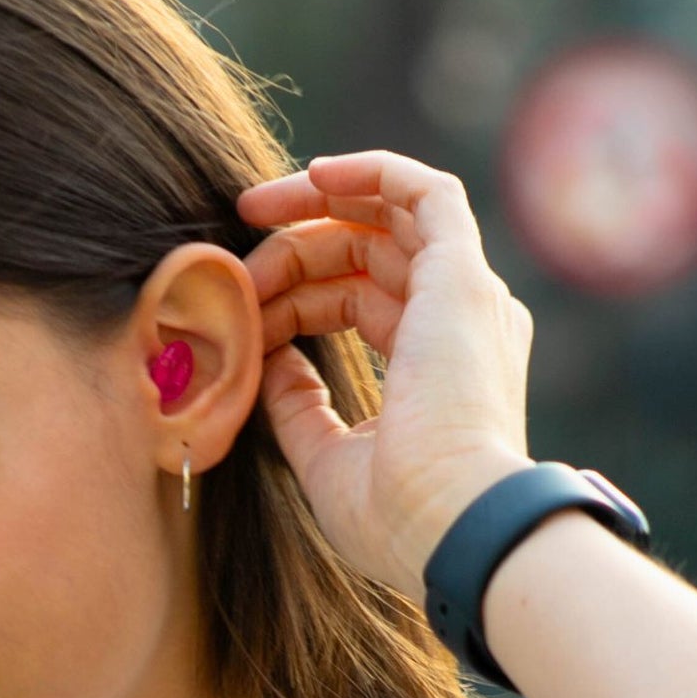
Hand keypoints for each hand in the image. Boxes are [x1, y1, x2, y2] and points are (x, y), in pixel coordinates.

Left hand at [237, 150, 535, 603]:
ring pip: (388, 217)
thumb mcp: (326, 456)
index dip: (292, 297)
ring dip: (317, 204)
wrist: (450, 526)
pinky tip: (313, 175)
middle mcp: (459, 322)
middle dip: (291, 249)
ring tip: (251, 209)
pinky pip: (426, 192)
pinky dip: (372, 172)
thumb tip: (266, 361)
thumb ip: (298, 407)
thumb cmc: (395, 515)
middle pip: (366, 255)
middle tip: (230, 261)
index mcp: (437, 363)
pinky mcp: (464, 276)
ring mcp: (466, 297)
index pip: (358, 301)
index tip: (237, 313)